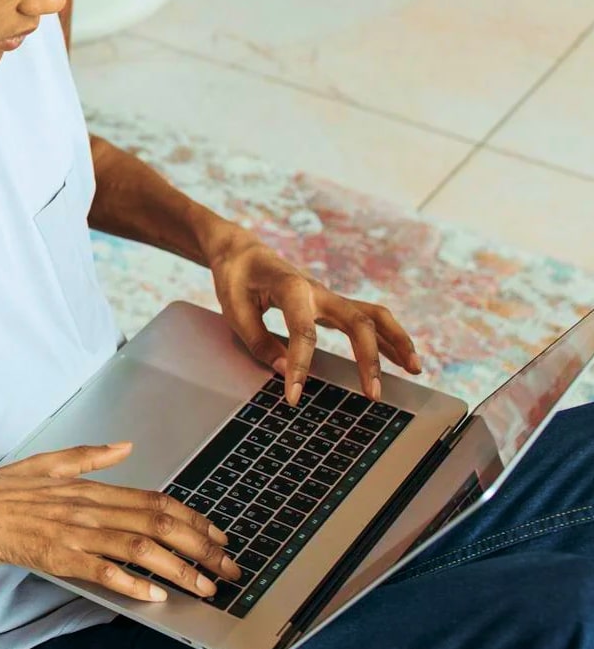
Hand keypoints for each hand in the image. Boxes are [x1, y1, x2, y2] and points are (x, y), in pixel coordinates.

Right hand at [0, 443, 240, 603]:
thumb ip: (89, 458)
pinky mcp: (55, 556)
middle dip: (201, 548)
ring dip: (178, 569)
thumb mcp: (46, 464)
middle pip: (157, 523)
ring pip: (138, 547)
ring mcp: (73, 532)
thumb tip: (124, 447)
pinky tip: (154, 596)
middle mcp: (87, 508)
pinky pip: (100, 570)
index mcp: (88, 488)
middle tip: (229, 568)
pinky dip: (131, 583)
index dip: (194, 519)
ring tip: (206, 587)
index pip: (155, 500)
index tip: (219, 536)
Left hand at [207, 228, 421, 404]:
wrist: (241, 252)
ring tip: (415, 370)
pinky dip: (388, 338)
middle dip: (369, 358)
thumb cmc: (235, 278)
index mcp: (291, 288)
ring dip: (396, 342)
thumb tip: (285, 371)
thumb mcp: (233, 308)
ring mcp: (329, 297)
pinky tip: (403, 359)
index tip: (294, 396)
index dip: (300, 366)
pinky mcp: (331, 305)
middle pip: (357, 321)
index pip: (304, 332)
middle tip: (373, 394)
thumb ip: (258, 340)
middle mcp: (318, 291)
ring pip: (373, 316)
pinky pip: (368, 320)